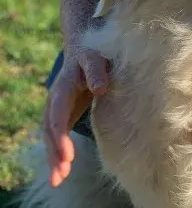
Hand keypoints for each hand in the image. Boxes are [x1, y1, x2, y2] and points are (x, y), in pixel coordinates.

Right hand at [43, 46, 108, 186]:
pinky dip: (57, 155)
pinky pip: (56, 138)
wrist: (83, 53)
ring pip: (50, 137)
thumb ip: (97, 71)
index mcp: (64, 87)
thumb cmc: (93, 56)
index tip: (67, 154)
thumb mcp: (96, 59)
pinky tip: (61, 173)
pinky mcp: (63, 116)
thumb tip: (100, 88)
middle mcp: (55, 100)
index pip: (58, 114)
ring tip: (58, 179)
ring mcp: (56, 109)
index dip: (60, 135)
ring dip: (53, 158)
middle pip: (50, 129)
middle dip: (55, 152)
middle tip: (62, 173)